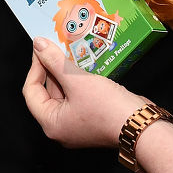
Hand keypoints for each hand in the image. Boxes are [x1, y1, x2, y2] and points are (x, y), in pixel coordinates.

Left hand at [21, 38, 139, 148]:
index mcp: (51, 124)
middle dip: (53, 68)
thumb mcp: (77, 80)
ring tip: (70, 51)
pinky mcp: (92, 117)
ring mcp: (78, 123)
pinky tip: (84, 64)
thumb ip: (54, 61)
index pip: (31, 91)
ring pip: (65, 92)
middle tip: (56, 45)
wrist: (141, 124)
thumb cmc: (108, 109)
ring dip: (67, 72)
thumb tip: (38, 45)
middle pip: (48, 91)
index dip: (35, 67)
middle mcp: (61, 127)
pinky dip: (79, 80)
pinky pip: (79, 95)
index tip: (40, 49)